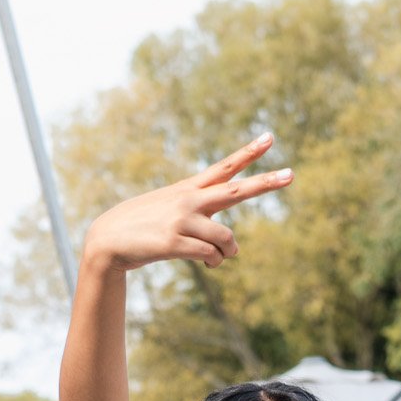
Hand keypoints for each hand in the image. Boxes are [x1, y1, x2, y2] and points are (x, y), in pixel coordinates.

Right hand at [82, 134, 292, 274]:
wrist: (108, 240)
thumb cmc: (142, 227)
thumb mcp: (170, 211)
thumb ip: (201, 219)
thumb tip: (231, 245)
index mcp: (190, 189)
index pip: (225, 167)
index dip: (248, 153)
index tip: (270, 138)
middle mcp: (190, 200)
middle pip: (235, 191)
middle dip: (266, 182)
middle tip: (292, 174)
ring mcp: (183, 219)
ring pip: (226, 238)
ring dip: (227, 252)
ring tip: (218, 257)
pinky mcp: (175, 242)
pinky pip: (210, 255)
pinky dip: (213, 261)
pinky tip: (207, 263)